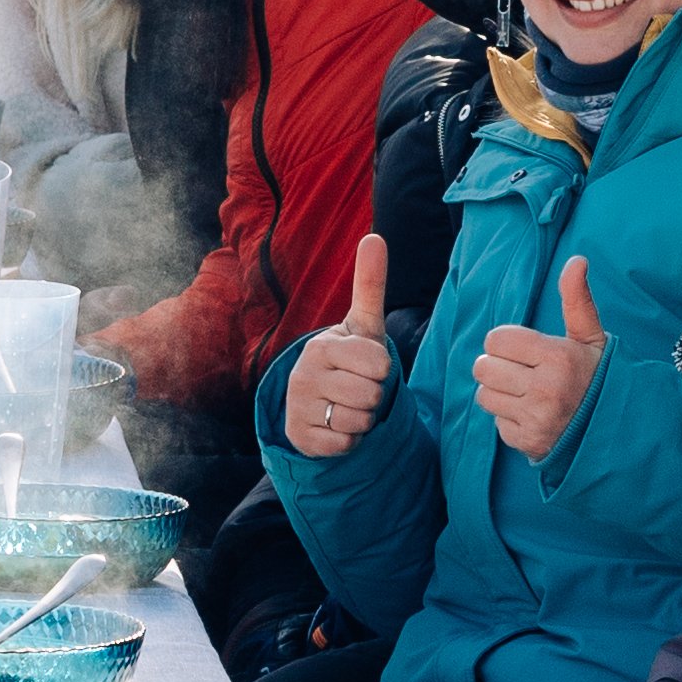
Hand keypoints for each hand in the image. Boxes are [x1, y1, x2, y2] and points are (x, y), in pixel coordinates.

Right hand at [279, 237, 397, 462]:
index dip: (382, 368)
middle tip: (357, 388)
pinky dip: (349, 439)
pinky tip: (336, 425)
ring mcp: (299, 407)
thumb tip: (374, 237)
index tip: (365, 364)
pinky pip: (346, 444)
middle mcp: (304, 374)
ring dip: (362, 418)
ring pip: (360, 421)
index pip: (379, 363)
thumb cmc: (347, 359)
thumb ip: (370, 283)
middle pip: (371, 395)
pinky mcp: (301, 437)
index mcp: (322, 346)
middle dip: (374, 396)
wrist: (314, 400)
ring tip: (347, 405)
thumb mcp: (361, 325)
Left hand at [472, 258, 604, 463]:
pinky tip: (533, 415)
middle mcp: (545, 389)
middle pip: (483, 367)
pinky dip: (510, 419)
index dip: (506, 342)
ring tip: (526, 392)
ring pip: (484, 395)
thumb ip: (577, 300)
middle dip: (498, 366)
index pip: (496, 340)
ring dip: (500, 393)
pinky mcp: (529, 442)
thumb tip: (576, 259)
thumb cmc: (599, 377)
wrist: (619, 429)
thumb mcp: (591, 338)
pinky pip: (496, 423)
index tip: (525, 350)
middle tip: (521, 371)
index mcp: (558, 357)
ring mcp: (536, 419)